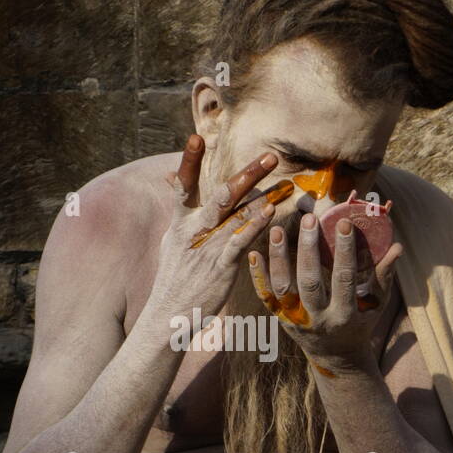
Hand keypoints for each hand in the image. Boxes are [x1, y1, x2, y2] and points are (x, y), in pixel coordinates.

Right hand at [150, 133, 291, 320]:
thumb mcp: (171, 240)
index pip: (182, 186)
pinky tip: (270, 213)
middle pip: (220, 194)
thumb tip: (170, 178)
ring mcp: (207, 248)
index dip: (188, 162)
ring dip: (263, 197)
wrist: (168, 315)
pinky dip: (255, 226)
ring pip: (236, 216)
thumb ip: (180, 209)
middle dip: (247, 174)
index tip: (196, 138)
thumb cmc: (175, 279)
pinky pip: (240, 241)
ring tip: (285, 183)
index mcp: (180, 223)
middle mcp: (193, 231)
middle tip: (270, 156)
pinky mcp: (221, 267)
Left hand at [248, 211, 402, 370]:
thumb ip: (384, 276)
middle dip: (309, 249)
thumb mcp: (377, 304)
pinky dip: (258, 275)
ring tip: (277, 229)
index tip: (343, 223)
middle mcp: (317, 320)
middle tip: (309, 219)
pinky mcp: (279, 319)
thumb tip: (397, 247)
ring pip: (282, 288)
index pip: (344, 280)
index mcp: (344, 316)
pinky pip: (265, 297)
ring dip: (278, 258)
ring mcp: (294, 320)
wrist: (336, 356)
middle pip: (310, 282)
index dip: (344, 251)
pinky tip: (254, 252)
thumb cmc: (361, 322)